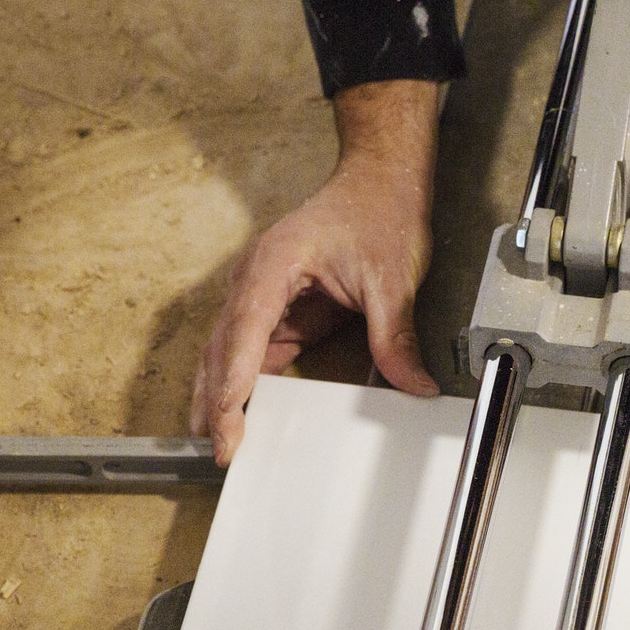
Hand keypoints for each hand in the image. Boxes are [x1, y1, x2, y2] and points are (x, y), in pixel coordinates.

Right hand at [191, 80, 443, 465]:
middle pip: (223, 348)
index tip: (227, 423)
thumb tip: (412, 385)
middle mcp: (255, 279)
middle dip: (217, 400)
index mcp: (272, 265)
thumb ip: (395, 336)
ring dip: (221, 394)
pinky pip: (252, 350)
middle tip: (221, 449)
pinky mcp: (277, 307)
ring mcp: (261, 293)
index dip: (232, 383)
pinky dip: (244, 382)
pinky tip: (243, 414)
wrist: (380, 179)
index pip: (242, 334)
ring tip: (219, 441)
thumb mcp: (392, 278)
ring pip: (228, 352)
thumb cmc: (378, 211)